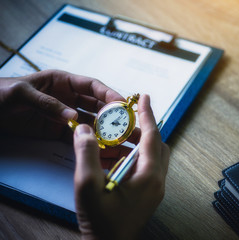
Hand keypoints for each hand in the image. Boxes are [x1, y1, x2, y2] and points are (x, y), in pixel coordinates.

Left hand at [0, 69, 123, 138]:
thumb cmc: (0, 93)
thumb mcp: (21, 93)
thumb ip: (47, 103)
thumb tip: (73, 117)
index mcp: (63, 82)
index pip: (92, 86)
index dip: (109, 94)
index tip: (122, 105)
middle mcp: (69, 98)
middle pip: (97, 106)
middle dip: (114, 115)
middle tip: (129, 126)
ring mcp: (65, 116)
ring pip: (91, 123)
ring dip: (106, 131)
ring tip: (121, 141)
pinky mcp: (58, 132)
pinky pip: (77, 137)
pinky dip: (89, 143)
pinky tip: (101, 150)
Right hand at [73, 94, 169, 239]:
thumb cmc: (101, 223)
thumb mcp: (87, 186)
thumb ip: (86, 154)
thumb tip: (84, 130)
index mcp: (149, 176)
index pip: (152, 136)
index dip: (147, 114)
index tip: (144, 96)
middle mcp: (158, 181)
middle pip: (156, 144)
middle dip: (141, 128)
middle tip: (123, 120)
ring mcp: (155, 189)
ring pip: (153, 156)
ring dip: (136, 144)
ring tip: (114, 140)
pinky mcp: (149, 195)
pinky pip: (147, 168)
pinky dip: (134, 158)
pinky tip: (113, 160)